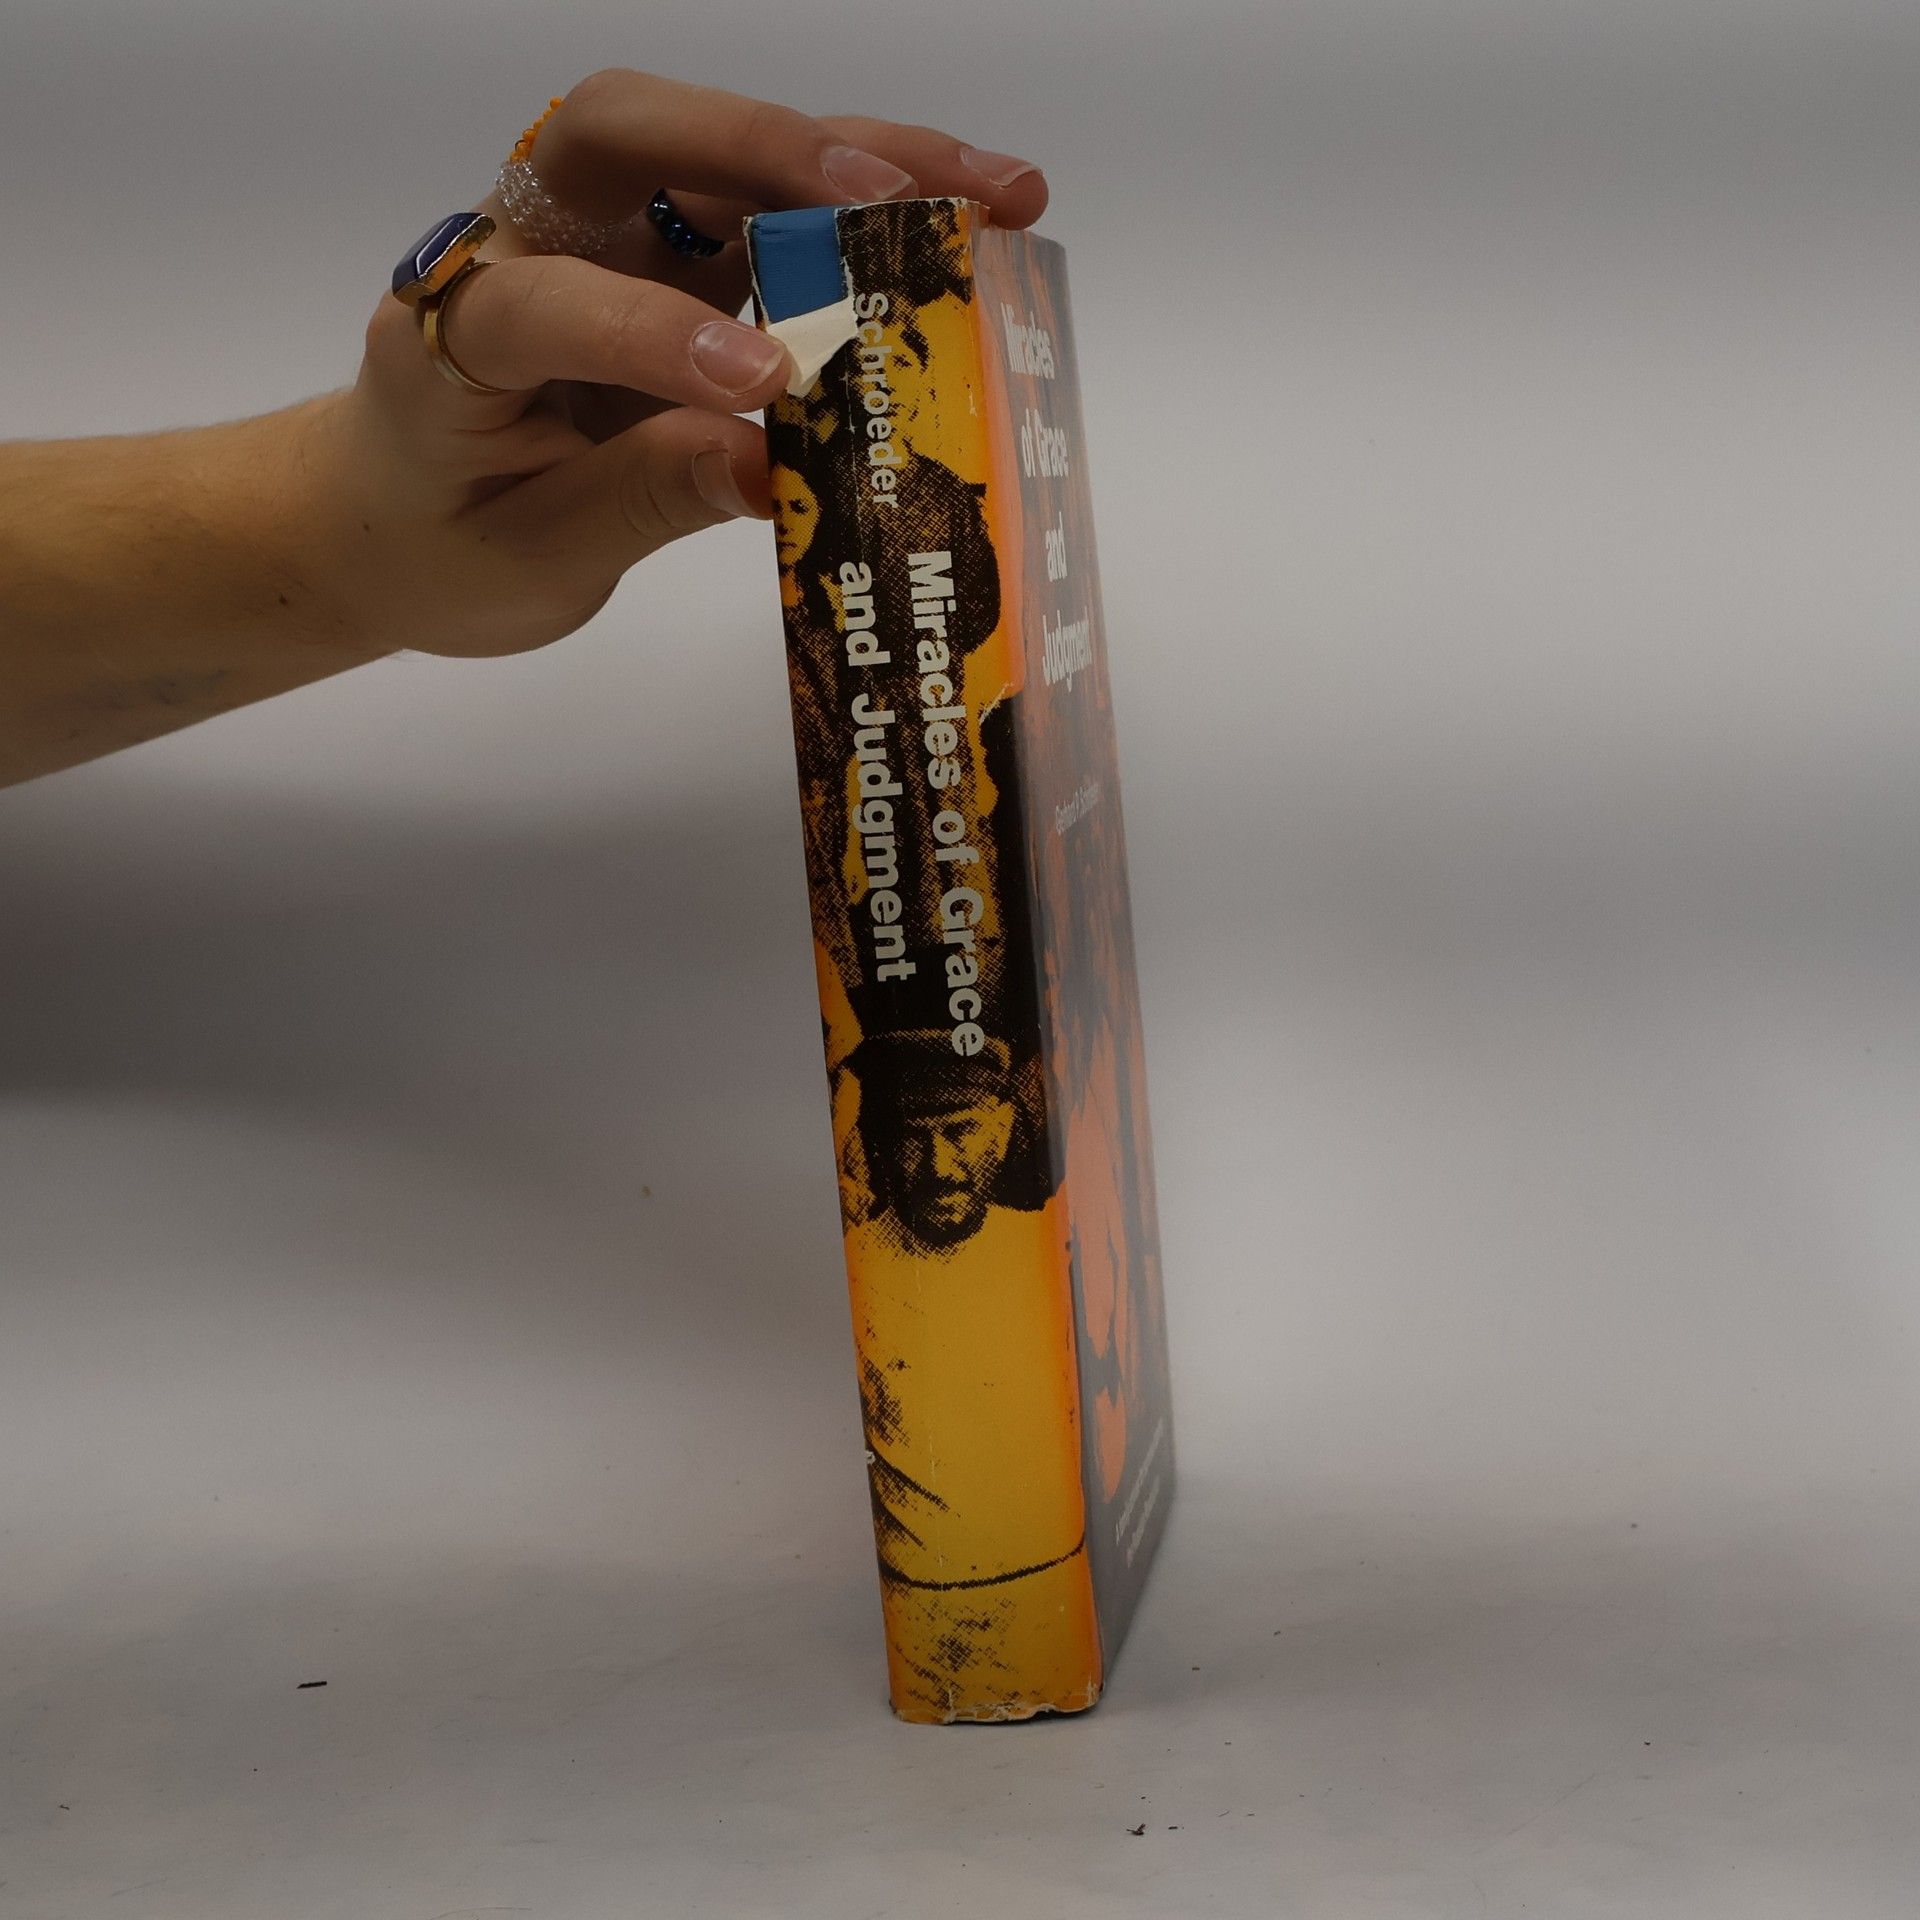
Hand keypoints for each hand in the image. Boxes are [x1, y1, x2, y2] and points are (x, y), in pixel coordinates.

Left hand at [319, 69, 1048, 658]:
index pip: (546, 302)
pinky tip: (957, 228)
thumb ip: (638, 500)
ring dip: (858, 159)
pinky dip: (862, 212)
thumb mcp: (531, 554)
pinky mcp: (669, 259)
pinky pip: (767, 208)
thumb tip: (764, 467)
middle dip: (766, 149)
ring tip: (998, 198)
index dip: (649, 333)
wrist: (396, 519)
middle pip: (625, 129)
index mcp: (452, 334)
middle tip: (897, 201)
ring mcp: (603, 240)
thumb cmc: (443, 540)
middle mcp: (526, 243)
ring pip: (717, 150)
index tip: (761, 388)